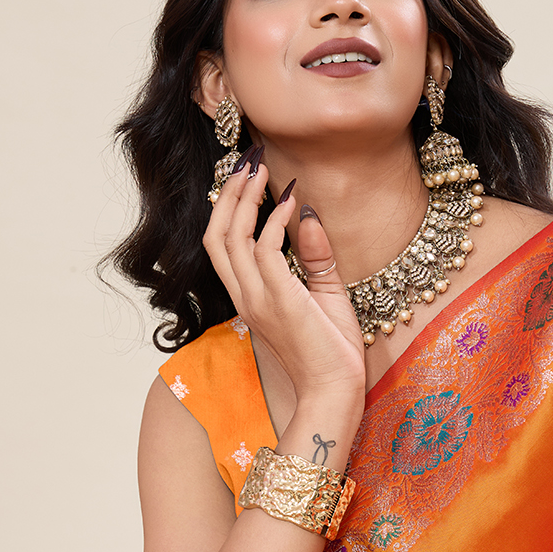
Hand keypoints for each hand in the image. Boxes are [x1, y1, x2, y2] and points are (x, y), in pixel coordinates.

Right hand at [202, 151, 364, 404]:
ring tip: (263, 170)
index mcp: (251, 298)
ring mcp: (259, 300)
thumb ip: (312, 257)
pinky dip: (273, 222)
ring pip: (231, 238)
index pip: (222, 247)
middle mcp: (246, 298)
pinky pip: (264, 251)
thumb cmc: (331, 351)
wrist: (336, 390)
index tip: (248, 176)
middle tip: (249, 161)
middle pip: (216, 236)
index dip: (229, 208)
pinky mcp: (280, 301)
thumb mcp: (324, 294)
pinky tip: (290, 202)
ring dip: (246, 198)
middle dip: (230, 194)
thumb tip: (305, 215)